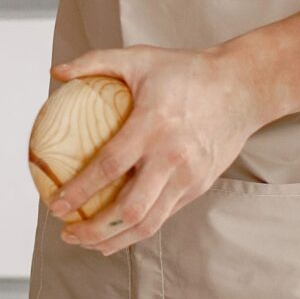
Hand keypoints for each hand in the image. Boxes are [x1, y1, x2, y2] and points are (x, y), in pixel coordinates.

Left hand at [47, 45, 272, 255]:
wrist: (243, 87)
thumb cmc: (186, 70)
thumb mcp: (139, 57)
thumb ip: (95, 62)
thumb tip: (57, 73)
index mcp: (154, 125)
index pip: (110, 166)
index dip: (80, 190)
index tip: (56, 204)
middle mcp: (172, 157)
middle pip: (130, 209)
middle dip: (94, 229)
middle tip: (66, 231)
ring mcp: (189, 177)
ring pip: (149, 223)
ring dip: (114, 239)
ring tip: (86, 241)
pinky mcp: (199, 187)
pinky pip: (164, 215)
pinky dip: (137, 229)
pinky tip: (116, 231)